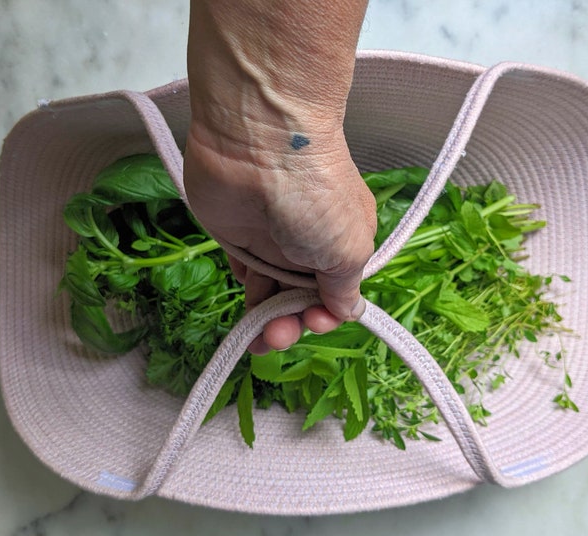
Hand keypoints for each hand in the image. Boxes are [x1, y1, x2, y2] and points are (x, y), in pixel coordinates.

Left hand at [182, 121, 376, 353]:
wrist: (258, 143)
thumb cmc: (315, 195)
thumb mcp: (348, 247)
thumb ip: (345, 286)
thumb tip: (349, 311)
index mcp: (344, 244)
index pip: (336, 293)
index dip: (326, 315)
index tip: (316, 323)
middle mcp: (310, 245)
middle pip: (302, 299)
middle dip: (294, 325)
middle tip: (279, 336)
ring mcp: (272, 241)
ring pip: (272, 293)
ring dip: (268, 321)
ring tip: (260, 340)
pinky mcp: (238, 237)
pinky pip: (244, 275)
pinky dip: (247, 294)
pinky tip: (247, 305)